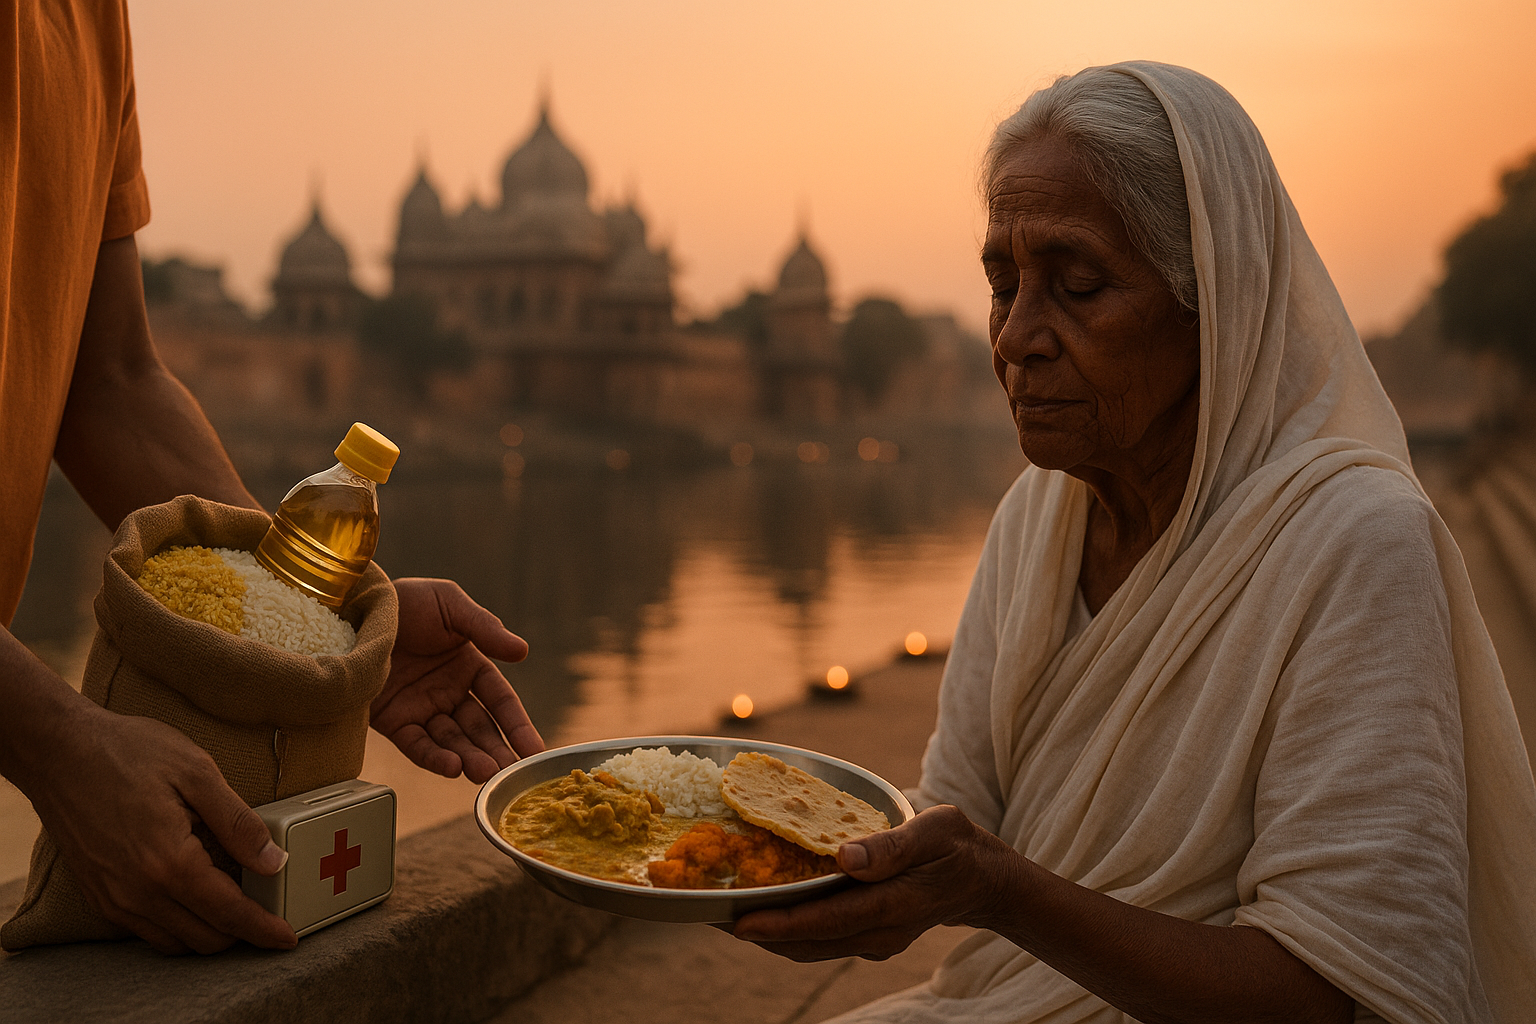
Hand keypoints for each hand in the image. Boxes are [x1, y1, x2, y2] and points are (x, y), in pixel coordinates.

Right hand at [30, 703, 295, 954]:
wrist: (58, 750)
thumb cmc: (128, 753)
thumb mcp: (198, 773)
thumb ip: (238, 823)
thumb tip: (274, 861)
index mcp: (169, 864)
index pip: (229, 914)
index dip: (263, 929)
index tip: (287, 938)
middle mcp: (138, 893)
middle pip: (205, 938)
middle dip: (241, 930)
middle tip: (266, 904)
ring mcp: (114, 898)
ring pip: (175, 941)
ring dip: (209, 928)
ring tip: (232, 892)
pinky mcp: (99, 895)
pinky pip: (147, 929)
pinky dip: (178, 921)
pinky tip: (193, 888)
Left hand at [371, 577, 542, 782]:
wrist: (351, 609)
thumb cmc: (404, 601)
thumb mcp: (449, 605)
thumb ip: (485, 629)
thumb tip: (522, 651)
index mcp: (468, 665)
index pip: (500, 700)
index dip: (517, 725)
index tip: (534, 750)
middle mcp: (448, 692)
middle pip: (479, 728)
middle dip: (496, 751)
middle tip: (511, 773)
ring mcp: (421, 709)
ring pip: (452, 741)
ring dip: (470, 759)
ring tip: (484, 773)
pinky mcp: (393, 721)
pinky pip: (417, 744)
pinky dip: (435, 758)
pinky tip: (452, 767)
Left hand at [733, 804, 1016, 961]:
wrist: (983, 880)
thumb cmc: (957, 845)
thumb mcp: (935, 829)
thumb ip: (892, 845)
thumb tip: (846, 857)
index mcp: (895, 905)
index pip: (828, 921)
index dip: (780, 924)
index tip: (738, 922)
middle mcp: (880, 932)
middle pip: (808, 942)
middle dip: (759, 932)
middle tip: (711, 913)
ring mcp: (874, 941)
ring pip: (811, 947)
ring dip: (768, 934)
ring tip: (724, 912)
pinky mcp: (868, 936)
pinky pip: (821, 939)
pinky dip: (789, 928)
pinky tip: (763, 908)